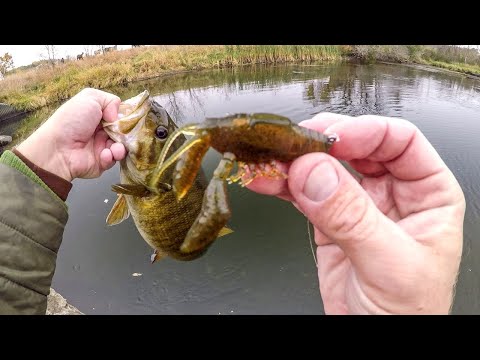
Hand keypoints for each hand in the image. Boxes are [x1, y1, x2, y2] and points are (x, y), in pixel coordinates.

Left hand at [16, 88, 126, 181]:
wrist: (57, 149)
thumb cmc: (71, 121)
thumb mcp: (90, 98)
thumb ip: (110, 100)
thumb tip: (117, 116)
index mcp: (99, 115)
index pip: (120, 116)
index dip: (127, 118)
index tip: (130, 120)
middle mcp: (101, 131)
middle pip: (124, 132)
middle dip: (126, 133)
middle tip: (122, 134)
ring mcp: (102, 147)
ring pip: (121, 147)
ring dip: (120, 147)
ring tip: (114, 148)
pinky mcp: (101, 162)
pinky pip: (113, 160)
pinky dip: (111, 156)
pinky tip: (103, 154)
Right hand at [248, 113, 464, 313]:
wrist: (374, 340)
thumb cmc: (408, 312)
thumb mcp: (388, 264)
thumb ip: (352, 217)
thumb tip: (314, 173)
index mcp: (427, 194)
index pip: (400, 141)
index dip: (365, 132)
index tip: (331, 140)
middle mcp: (391, 193)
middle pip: (356, 148)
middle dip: (322, 143)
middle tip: (294, 145)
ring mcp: (356, 206)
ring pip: (324, 168)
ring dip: (294, 162)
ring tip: (271, 161)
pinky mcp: (327, 221)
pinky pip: (302, 193)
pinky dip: (282, 185)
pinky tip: (266, 179)